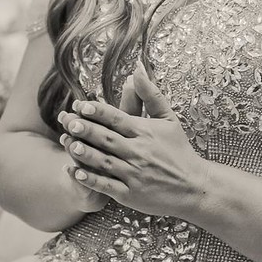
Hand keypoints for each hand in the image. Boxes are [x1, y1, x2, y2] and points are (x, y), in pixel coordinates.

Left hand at [58, 61, 210, 218]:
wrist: (193, 186)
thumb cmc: (178, 150)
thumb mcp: (169, 118)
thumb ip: (150, 93)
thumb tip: (137, 68)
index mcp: (145, 132)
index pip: (118, 119)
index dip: (98, 112)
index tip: (81, 105)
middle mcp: (139, 152)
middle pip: (108, 139)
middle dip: (87, 130)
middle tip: (68, 121)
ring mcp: (134, 174)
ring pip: (105, 162)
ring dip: (86, 153)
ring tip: (69, 145)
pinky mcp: (130, 194)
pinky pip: (107, 186)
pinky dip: (91, 179)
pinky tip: (76, 172)